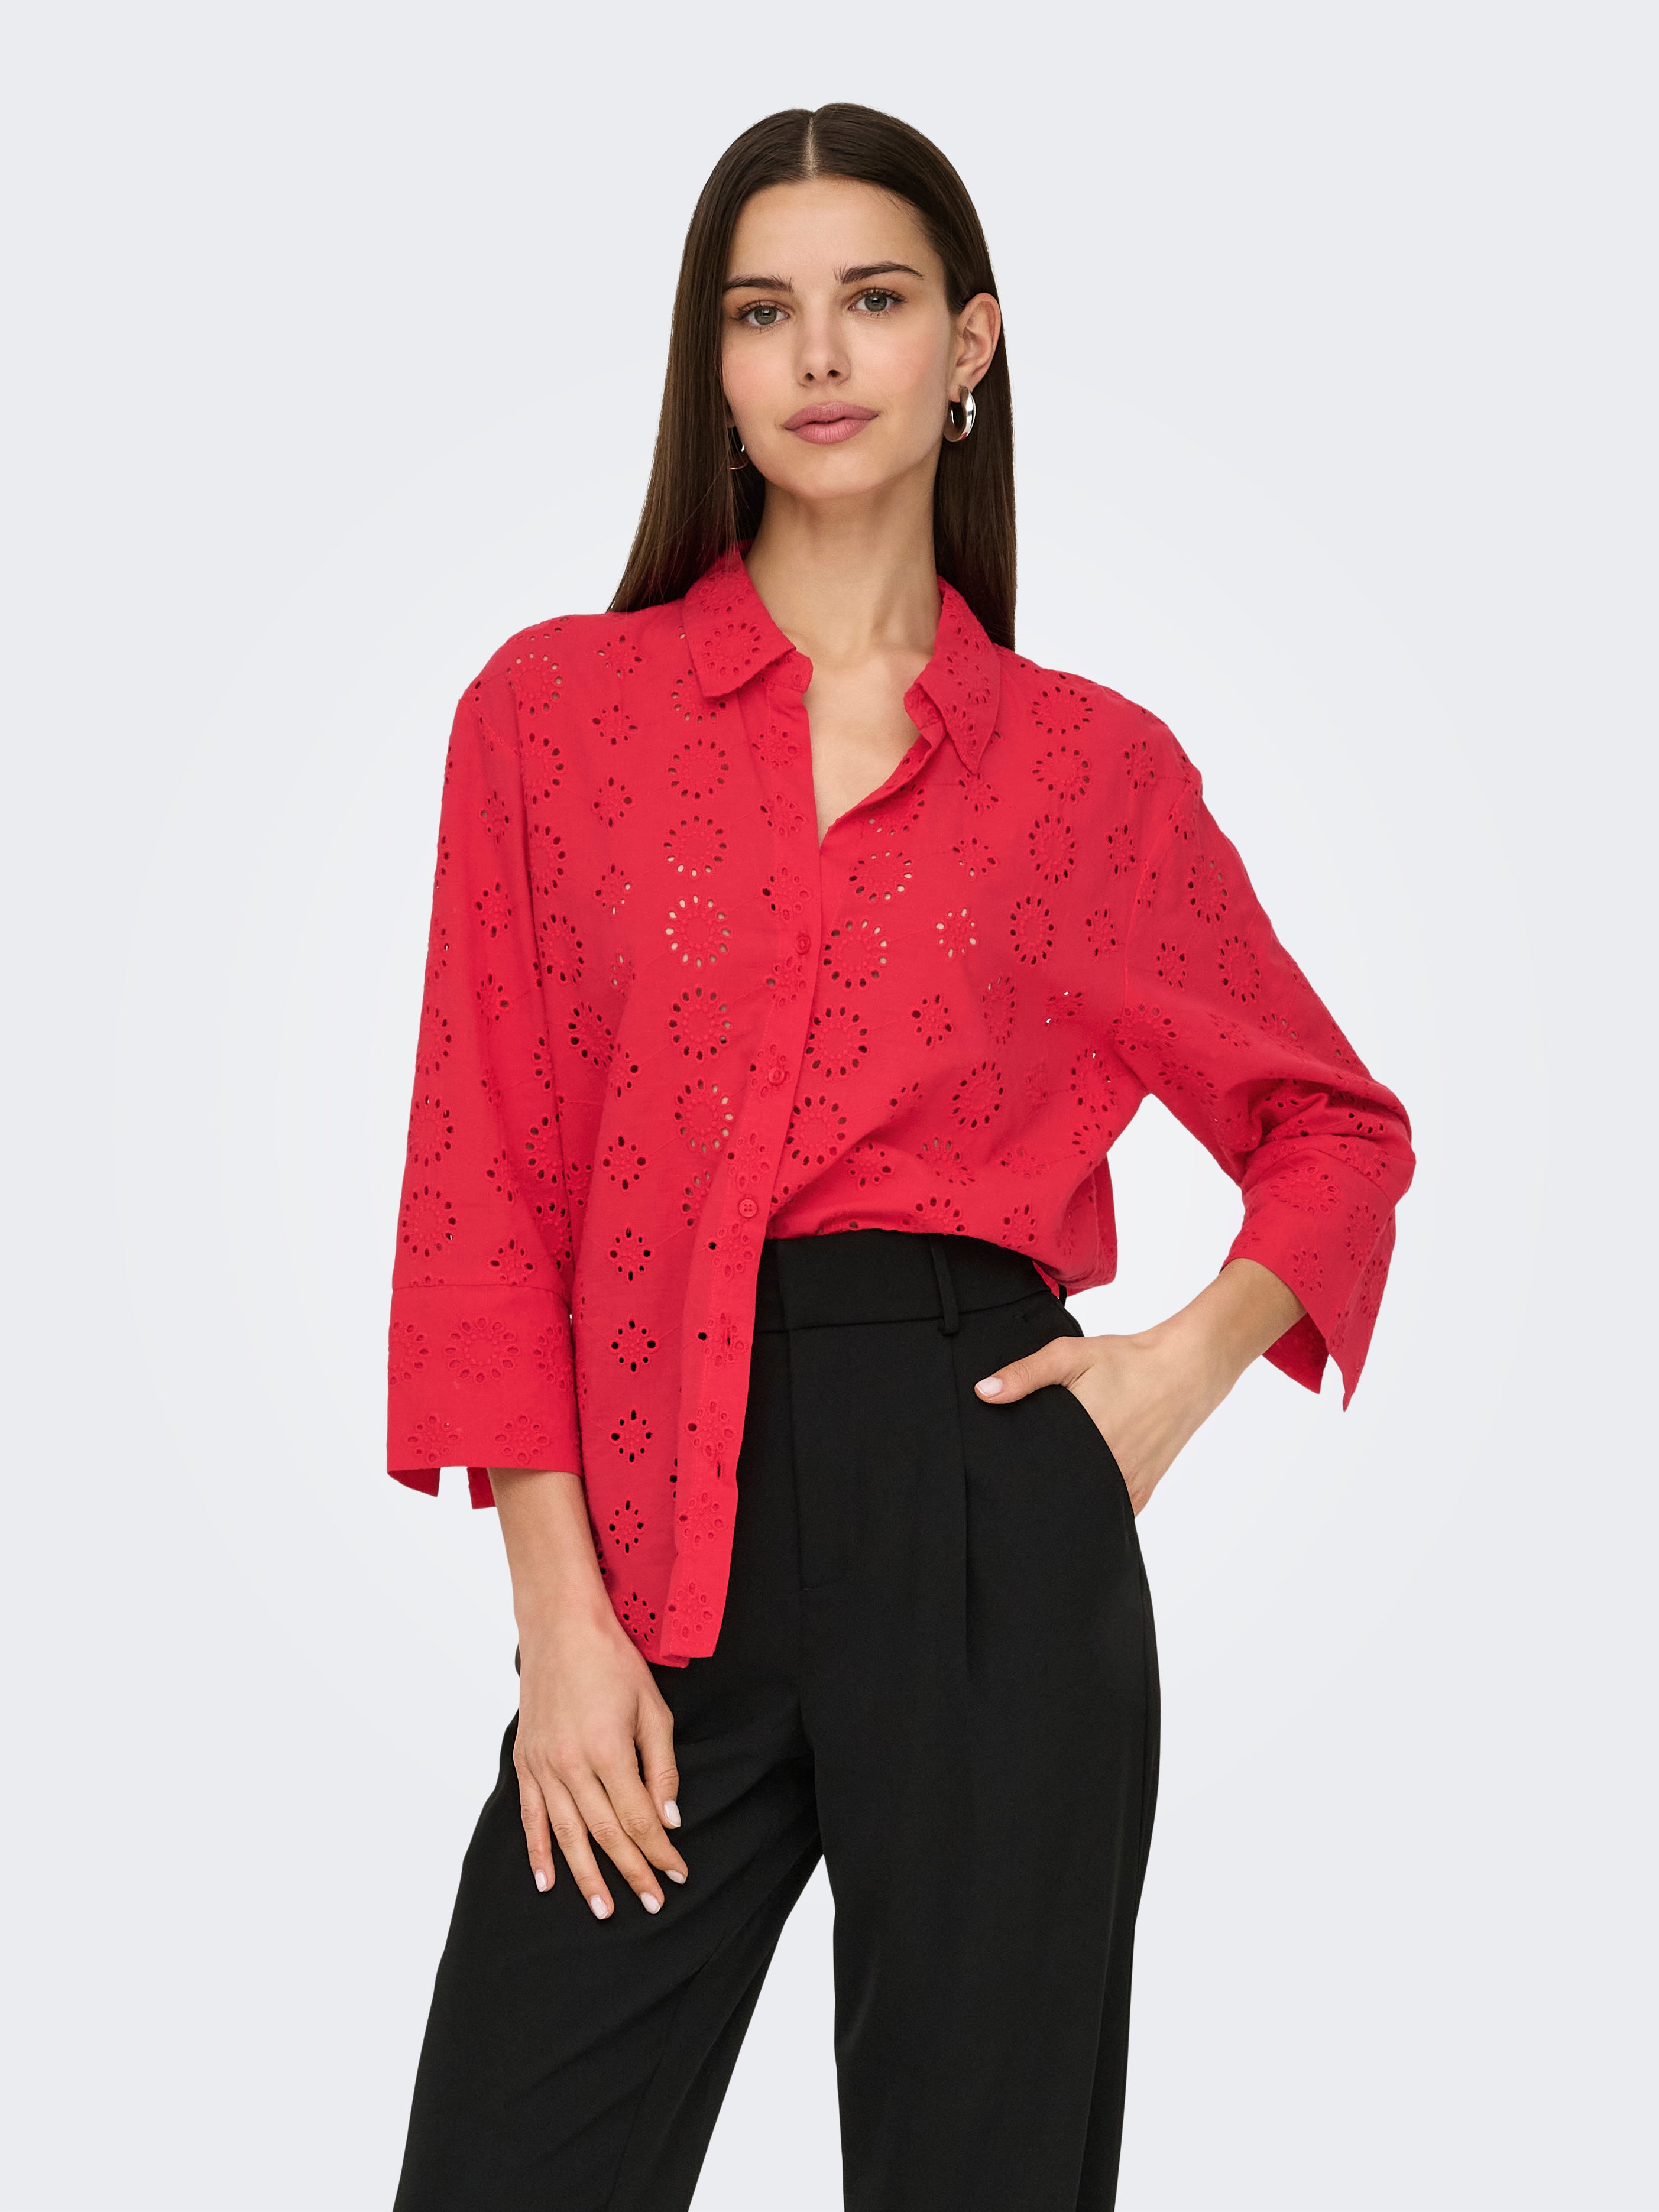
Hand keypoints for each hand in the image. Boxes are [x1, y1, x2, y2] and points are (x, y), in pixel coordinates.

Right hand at [489, 1464, 687, 1920]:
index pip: (639, 1818)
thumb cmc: (613, 1662)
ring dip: (586, 1875)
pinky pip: (531, 1815)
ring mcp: (543, 1764)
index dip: (660, 1851)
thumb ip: (662, 1766)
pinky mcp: (525, 1759)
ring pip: (566, 1834)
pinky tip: (548, 1880)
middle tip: (651, 1904)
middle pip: (605, 1834)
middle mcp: (571, 1765)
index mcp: (608, 1751)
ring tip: (603, 1909)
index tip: (678, 1875)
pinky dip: (538, 1850)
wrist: (561, 1626)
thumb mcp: (654, 1708)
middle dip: (631, 1872)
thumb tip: (670, 1818)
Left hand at [972, 1258, 1305, 1513]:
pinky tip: (1076, 1488)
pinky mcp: (1142, 1491)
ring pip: (1084, 1506)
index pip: (1037, 1474)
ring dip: (1065, 1498)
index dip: (1016, 1476)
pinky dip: (1091, 1502)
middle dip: (1038, 1489)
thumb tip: (983, 1393)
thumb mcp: (1070, 1355)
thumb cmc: (1128, 1360)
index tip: (997, 1475)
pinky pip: (1109, 1509)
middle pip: (1058, 1494)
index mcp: (1086, 1438)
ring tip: (1044, 1486)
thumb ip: (1025, 1374)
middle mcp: (1108, 1469)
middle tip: (1016, 1481)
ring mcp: (1127, 1485)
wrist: (1186, 1369)